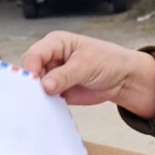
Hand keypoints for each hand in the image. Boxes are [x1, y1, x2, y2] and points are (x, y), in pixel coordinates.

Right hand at [20, 30, 154, 116]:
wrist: (123, 78)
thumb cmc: (108, 61)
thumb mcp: (87, 65)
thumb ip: (65, 75)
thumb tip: (45, 85)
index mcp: (55, 43)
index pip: (34, 55)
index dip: (31, 69)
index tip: (36, 84)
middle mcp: (51, 59)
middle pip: (31, 72)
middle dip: (32, 85)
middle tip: (37, 98)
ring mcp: (53, 76)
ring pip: (36, 88)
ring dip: (38, 98)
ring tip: (45, 105)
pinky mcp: (57, 92)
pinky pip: (46, 100)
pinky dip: (46, 106)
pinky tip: (49, 111)